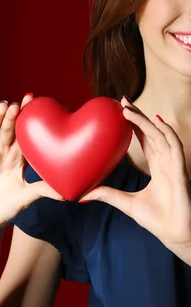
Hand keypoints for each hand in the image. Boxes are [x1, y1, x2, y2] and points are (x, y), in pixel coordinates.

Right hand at [0, 95, 64, 227]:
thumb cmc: (8, 207)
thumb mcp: (28, 197)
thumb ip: (43, 191)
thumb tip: (67, 193)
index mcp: (19, 160)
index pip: (25, 136)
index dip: (30, 121)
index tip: (37, 104)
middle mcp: (5, 156)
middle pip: (11, 131)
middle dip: (16, 115)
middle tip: (25, 99)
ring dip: (1, 121)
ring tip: (6, 105)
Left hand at [78, 97, 190, 260]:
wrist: (177, 237)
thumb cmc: (158, 221)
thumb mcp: (126, 204)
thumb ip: (108, 195)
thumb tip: (83, 193)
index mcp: (158, 169)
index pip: (146, 140)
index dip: (136, 124)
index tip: (122, 110)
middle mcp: (167, 163)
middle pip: (153, 133)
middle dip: (139, 116)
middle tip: (122, 100)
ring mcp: (175, 166)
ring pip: (162, 136)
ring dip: (147, 121)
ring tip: (130, 109)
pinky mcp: (181, 172)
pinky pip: (176, 148)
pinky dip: (168, 134)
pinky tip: (158, 122)